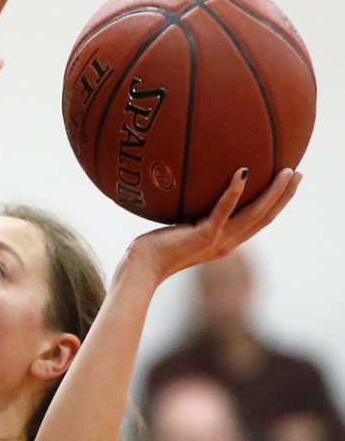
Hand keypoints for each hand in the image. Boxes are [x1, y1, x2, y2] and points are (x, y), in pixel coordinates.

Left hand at [124, 167, 301, 284]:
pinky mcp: (203, 236)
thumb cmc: (153, 249)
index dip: (276, 204)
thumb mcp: (178, 228)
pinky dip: (234, 192)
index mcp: (224, 242)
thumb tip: (188, 188)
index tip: (288, 184)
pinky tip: (242, 172)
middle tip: (298, 174)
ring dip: (273, 192)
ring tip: (286, 171)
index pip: (257, 222)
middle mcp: (226, 244)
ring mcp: (217, 241)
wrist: (141, 269)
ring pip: (254, 215)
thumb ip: (190, 213)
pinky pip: (223, 210)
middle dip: (284, 196)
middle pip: (265, 218)